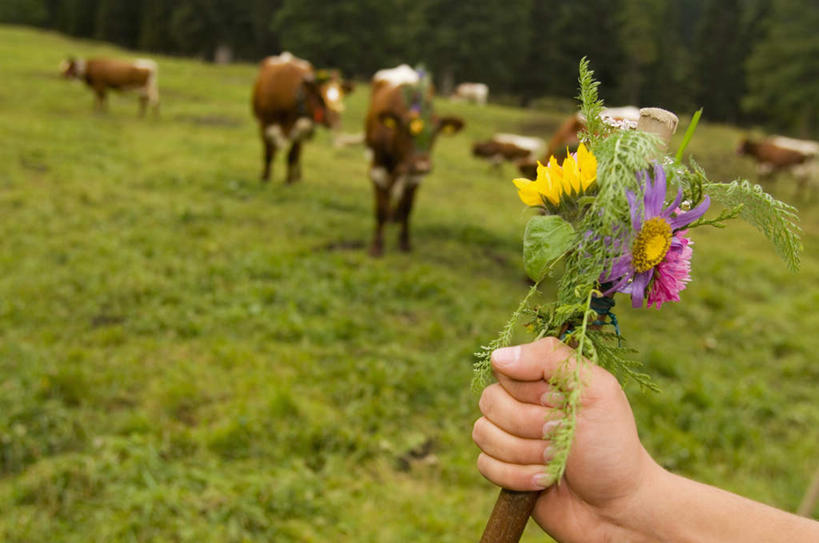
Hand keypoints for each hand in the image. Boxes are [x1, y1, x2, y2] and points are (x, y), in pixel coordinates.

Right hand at [472, 337, 660, 541]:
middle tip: (563, 436)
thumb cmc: (612, 445)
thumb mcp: (596, 390)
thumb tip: (497, 357)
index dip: (529, 390)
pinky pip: (484, 464)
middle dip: (529, 425)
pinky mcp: (502, 468)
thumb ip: (551, 359)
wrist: (616, 508)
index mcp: (542, 379)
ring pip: (483, 433)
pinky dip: (517, 476)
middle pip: (490, 401)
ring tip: (556, 462)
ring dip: (525, 453)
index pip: (504, 368)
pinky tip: (544, 481)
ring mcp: (510, 436)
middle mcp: (521, 403)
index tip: (561, 403)